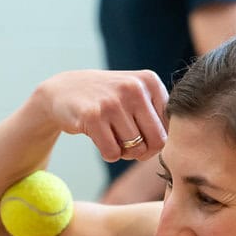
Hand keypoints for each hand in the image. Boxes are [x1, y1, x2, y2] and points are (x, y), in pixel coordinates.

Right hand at [32, 69, 167, 163]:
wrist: (64, 91)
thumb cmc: (107, 99)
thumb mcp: (135, 95)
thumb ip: (157, 115)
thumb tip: (171, 147)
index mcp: (149, 81)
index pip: (169, 127)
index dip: (156, 139)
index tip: (141, 135)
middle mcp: (134, 88)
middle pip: (157, 141)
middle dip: (144, 152)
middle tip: (130, 146)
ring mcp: (113, 102)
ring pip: (135, 149)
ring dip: (124, 152)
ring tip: (113, 138)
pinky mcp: (93, 117)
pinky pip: (112, 153)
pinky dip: (108, 154)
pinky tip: (100, 139)